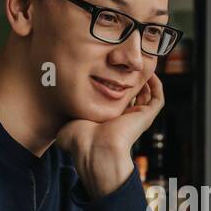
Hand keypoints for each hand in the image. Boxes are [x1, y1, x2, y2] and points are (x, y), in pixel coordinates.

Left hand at [56, 74, 163, 197]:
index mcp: (107, 120)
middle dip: (130, 78)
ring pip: (147, 95)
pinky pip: (158, 98)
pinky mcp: (146, 116)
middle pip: (132, 95)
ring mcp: (136, 118)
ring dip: (145, 79)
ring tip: (140, 63)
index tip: (108, 69)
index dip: (113, 84)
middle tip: (127, 62)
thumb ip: (63, 119)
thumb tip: (52, 118)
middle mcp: (123, 119)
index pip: (115, 100)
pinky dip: (157, 85)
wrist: (95, 148)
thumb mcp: (66, 125)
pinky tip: (150, 72)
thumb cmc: (80, 140)